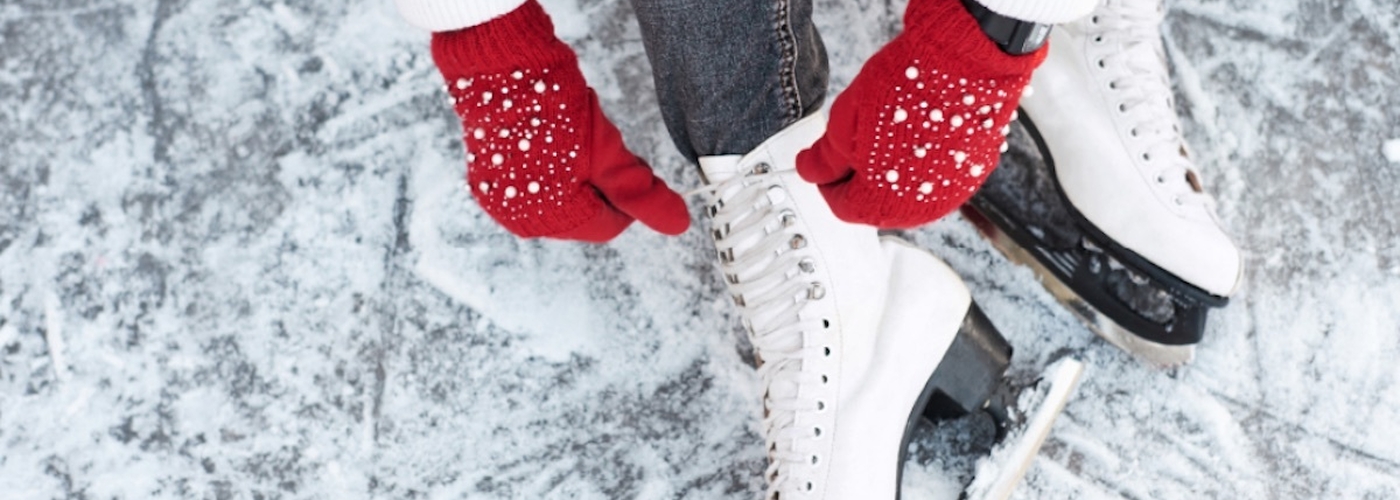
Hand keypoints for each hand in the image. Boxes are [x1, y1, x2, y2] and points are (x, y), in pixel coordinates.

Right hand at [432, 0, 688, 241]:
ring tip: (575, 142)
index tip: (630, 165)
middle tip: (604, 149)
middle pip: (583, 217)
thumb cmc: (553, 106)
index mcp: (552, 219)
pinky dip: (548, 171)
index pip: (609, 226)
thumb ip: (640, 193)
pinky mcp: (487, 179)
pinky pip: (532, 187)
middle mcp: (521, 219)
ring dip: (576, 179)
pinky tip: (551, 142)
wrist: (500, 65)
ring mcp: (500, 200)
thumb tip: (679, 224)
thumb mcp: (607, 152)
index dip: (627, 198)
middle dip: (600, 188)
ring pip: (559, 202)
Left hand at [796, 0, 1044, 227]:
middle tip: (859, 142)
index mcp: (878, 204)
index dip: (829, 181)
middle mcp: (917, 210)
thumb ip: (825, 158)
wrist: (964, 63)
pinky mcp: (972, 174)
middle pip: (876, 204)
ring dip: (894, 171)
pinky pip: (937, 179)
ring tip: (890, 133)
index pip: (841, 206)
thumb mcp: (845, 122)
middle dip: (862, 178)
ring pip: (908, 193)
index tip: (830, 161)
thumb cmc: (905, 89)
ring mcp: (950, 194)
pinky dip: (924, 163)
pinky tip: (919, 132)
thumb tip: (810, 170)